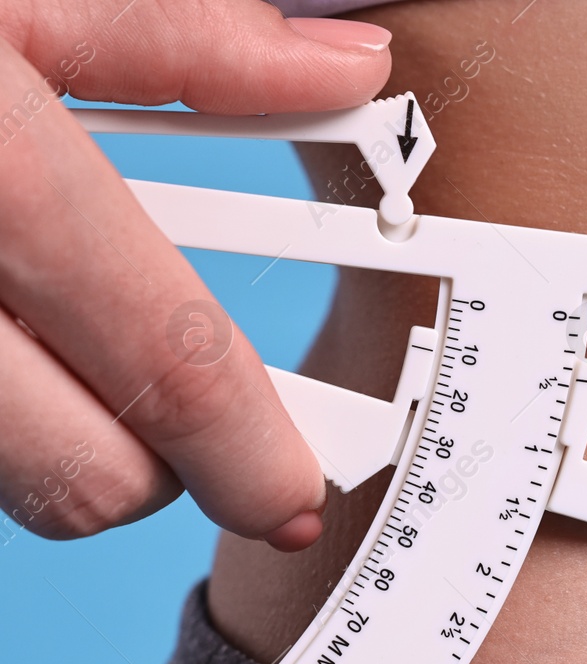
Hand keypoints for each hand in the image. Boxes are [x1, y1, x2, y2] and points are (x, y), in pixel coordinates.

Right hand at [0, 0, 392, 549]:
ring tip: (44, 315)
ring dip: (59, 434)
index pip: (168, 366)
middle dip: (157, 455)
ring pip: (5, 483)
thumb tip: (344, 71)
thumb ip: (186, 42)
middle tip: (165, 383)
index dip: (253, 452)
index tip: (292, 489)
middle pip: (88, 481)